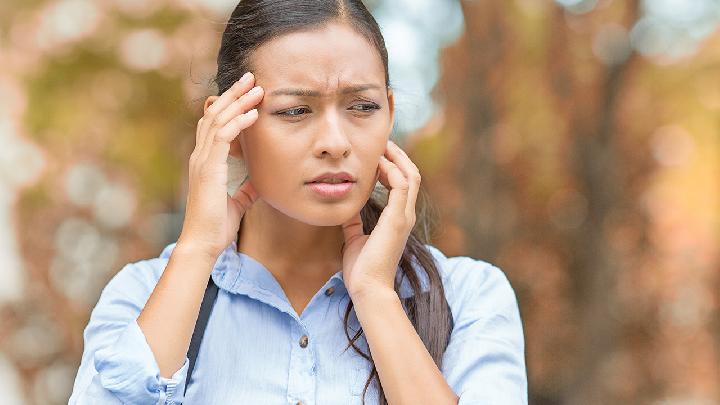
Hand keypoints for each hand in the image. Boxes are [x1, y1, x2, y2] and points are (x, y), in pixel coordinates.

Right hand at [177, 72, 263, 258]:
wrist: (203, 244)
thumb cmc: (217, 226)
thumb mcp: (238, 203)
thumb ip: (246, 189)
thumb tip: (260, 182)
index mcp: (205, 162)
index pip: (214, 124)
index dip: (229, 105)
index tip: (247, 92)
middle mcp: (200, 156)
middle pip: (214, 113)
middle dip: (233, 94)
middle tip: (251, 77)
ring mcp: (202, 161)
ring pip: (218, 120)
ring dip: (238, 101)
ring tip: (256, 87)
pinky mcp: (208, 169)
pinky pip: (222, 137)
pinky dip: (239, 122)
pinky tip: (254, 113)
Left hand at [341, 140, 420, 298]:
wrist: (368, 288)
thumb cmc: (361, 269)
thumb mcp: (354, 238)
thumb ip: (354, 221)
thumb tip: (346, 208)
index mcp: (398, 219)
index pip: (403, 183)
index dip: (393, 165)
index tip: (376, 153)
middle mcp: (405, 215)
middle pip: (411, 174)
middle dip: (398, 155)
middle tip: (381, 142)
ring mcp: (404, 217)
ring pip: (410, 175)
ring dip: (396, 158)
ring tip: (381, 146)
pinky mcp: (398, 220)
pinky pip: (401, 185)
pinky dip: (391, 170)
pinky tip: (377, 164)